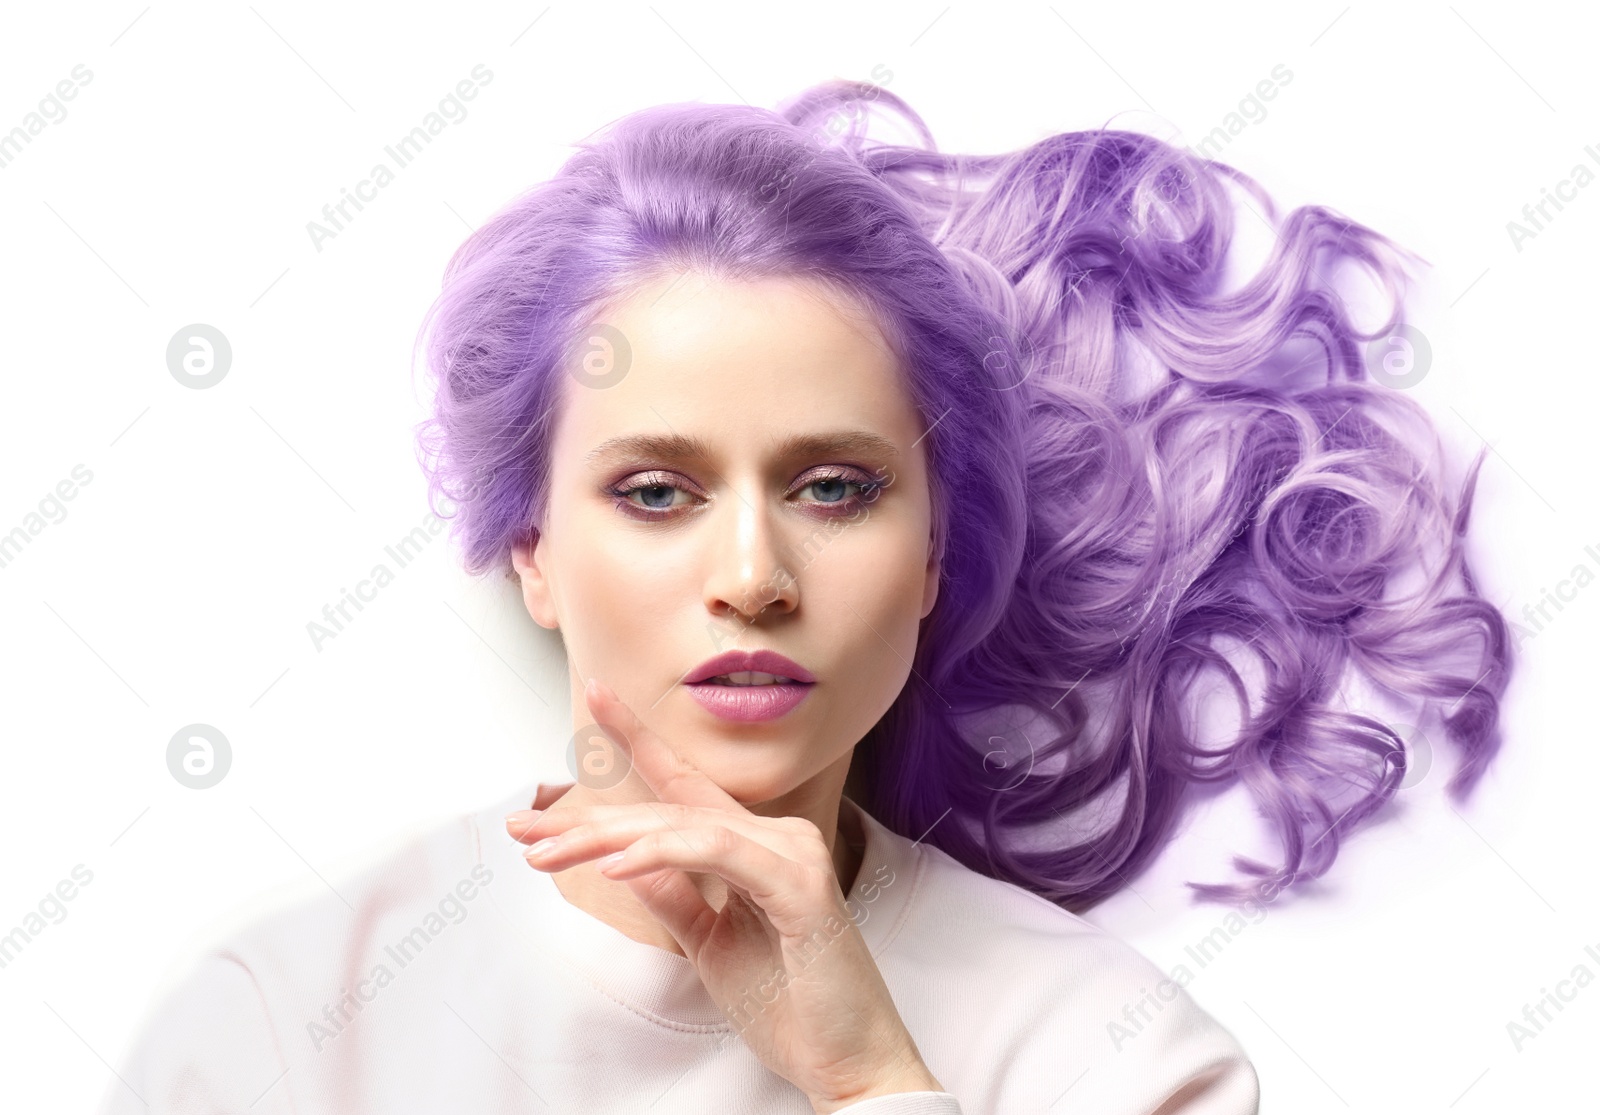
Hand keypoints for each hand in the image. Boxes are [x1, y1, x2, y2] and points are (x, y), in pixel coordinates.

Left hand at [505, 676, 944, 1113]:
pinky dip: (663, 854)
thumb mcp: (710, 944)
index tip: (595, 695)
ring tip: (550, 852)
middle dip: (589, 819)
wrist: (847, 1060)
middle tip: (526, 828)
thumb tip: (624, 859)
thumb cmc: (791, 1004)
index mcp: (754, 846)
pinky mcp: (800, 885)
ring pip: (684, 825)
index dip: (638, 738)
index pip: (685, 785)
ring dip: (609, 838)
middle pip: (667, 811)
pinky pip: (718, 853)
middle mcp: (775, 837)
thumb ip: (674, 896)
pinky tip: (616, 865)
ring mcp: (791, 854)